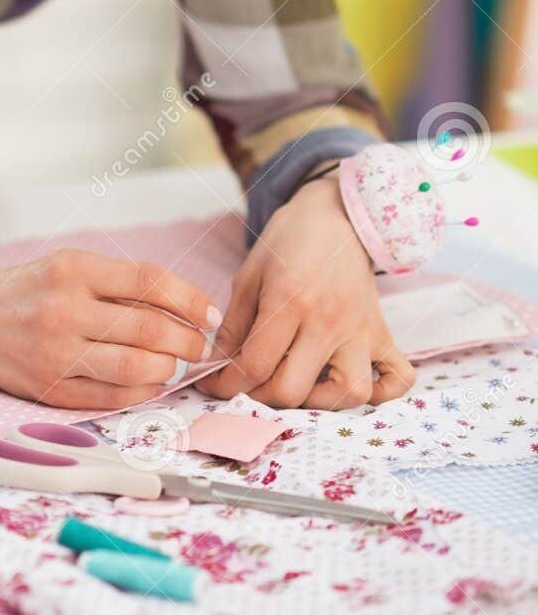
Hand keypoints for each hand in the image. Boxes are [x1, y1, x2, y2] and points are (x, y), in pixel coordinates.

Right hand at [0, 248, 222, 409]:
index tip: (210, 314)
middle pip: (149, 328)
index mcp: (73, 270)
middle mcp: (64, 310)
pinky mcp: (51, 390)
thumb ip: (122, 283)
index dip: (191, 299)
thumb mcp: (71, 266)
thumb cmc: (33, 290)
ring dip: (169, 369)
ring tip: (176, 364)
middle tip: (201, 346)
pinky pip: (112, 398)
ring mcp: (56, 354)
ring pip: (135, 368)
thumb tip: (188, 309)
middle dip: (189, 340)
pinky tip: (152, 383)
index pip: (150, 280)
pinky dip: (143, 392)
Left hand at [201, 174, 415, 409]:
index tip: (215, 384)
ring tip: (301, 379)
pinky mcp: (382, 332)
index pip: (255, 365)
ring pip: (350, 394)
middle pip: (294, 390)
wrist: (339, 213)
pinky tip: (351, 380)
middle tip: (253, 382)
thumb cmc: (289, 240)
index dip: (227, 384)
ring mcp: (361, 329)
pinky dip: (381, 392)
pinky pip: (398, 378)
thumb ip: (234, 324)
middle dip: (263, 396)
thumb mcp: (249, 275)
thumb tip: (217, 364)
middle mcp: (328, 321)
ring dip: (320, 400)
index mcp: (289, 301)